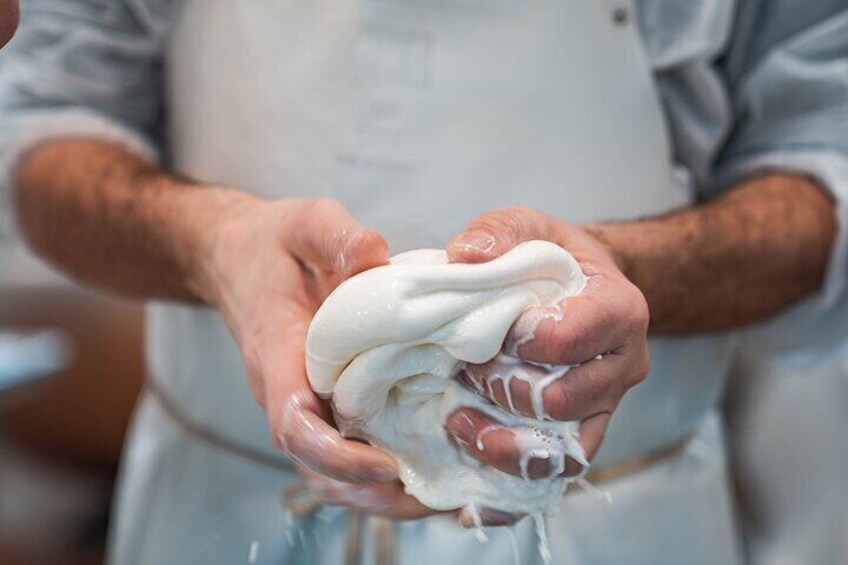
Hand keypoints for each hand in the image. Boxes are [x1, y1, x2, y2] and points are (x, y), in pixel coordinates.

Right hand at [201, 195, 435, 518]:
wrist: (235, 256)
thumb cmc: (270, 242)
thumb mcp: (304, 221)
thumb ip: (336, 235)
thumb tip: (376, 256)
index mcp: (277, 353)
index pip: (294, 423)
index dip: (335, 455)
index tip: (384, 464)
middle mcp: (284, 389)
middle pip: (314, 464)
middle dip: (367, 492)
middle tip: (429, 499)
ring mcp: (299, 399)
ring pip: (326, 467)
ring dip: (374, 492)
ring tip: (434, 498)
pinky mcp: (316, 398)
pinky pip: (339, 447)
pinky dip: (373, 470)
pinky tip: (419, 471)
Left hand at [444, 206, 649, 478]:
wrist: (579, 289)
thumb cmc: (553, 257)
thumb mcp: (527, 227)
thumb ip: (497, 231)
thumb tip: (463, 256)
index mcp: (618, 310)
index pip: (569, 338)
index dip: (518, 340)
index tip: (492, 331)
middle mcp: (623, 366)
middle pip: (562, 401)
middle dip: (503, 389)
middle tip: (468, 370)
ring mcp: (605, 406)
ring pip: (562, 452)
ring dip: (501, 444)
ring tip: (457, 422)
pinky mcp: (583, 435)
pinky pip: (555, 475)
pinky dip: (512, 486)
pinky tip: (469, 487)